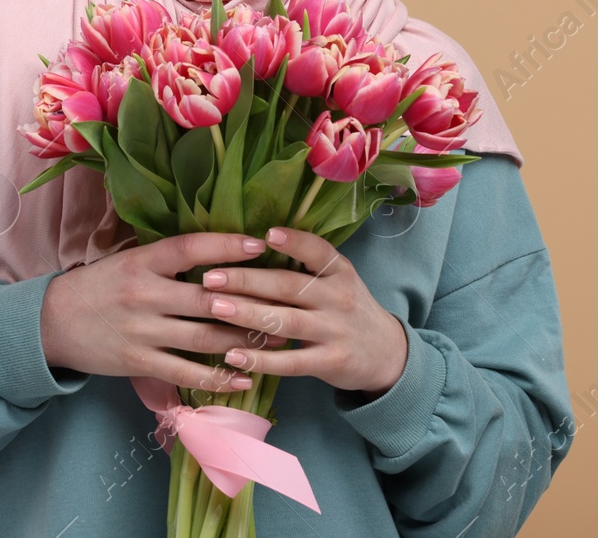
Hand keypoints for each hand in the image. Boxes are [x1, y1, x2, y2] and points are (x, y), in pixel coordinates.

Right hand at [40, 232, 290, 399]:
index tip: (260, 245)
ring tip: (277, 339)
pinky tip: (245, 376)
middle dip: (251, 301)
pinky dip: (220, 376)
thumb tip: (217, 253)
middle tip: (285, 302)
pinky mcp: (140, 363)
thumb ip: (166, 258)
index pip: (191, 248)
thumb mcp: (128, 261)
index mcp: (142, 262)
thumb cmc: (99, 286)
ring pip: (205, 337)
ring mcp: (143, 331)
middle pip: (209, 298)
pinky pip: (188, 372)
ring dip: (245, 341)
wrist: (51, 323)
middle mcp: (145, 294)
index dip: (227, 245)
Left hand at [199, 227, 408, 398]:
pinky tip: (233, 355)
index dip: (294, 242)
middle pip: (288, 285)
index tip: (265, 234)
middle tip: (210, 276)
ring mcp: (334, 331)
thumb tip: (249, 249)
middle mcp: (338, 298)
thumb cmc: (347, 310)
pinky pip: (290, 362)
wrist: (386, 353)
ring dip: (248, 314)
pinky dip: (260, 360)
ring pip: (285, 321)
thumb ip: (306, 269)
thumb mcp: (339, 281)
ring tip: (215, 308)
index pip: (318, 251)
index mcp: (339, 272)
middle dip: (247, 280)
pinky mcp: (329, 362)